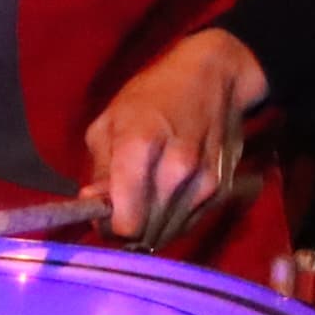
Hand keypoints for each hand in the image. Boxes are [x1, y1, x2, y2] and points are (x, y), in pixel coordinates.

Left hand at [81, 28, 268, 248]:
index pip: (126, 223)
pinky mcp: (221, 191)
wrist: (213, 78)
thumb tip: (93, 205)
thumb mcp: (110, 121)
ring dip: (150, 227)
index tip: (104, 215)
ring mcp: (202, 183)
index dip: (109, 227)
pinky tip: (166, 194)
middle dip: (127, 229)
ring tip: (144, 199)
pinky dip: (172, 219)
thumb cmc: (152, 95)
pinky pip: (187, 224)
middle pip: (145, 235)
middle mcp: (175, 171)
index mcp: (139, 148)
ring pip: (167, 235)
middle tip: (120, 208)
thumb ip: (99, 170)